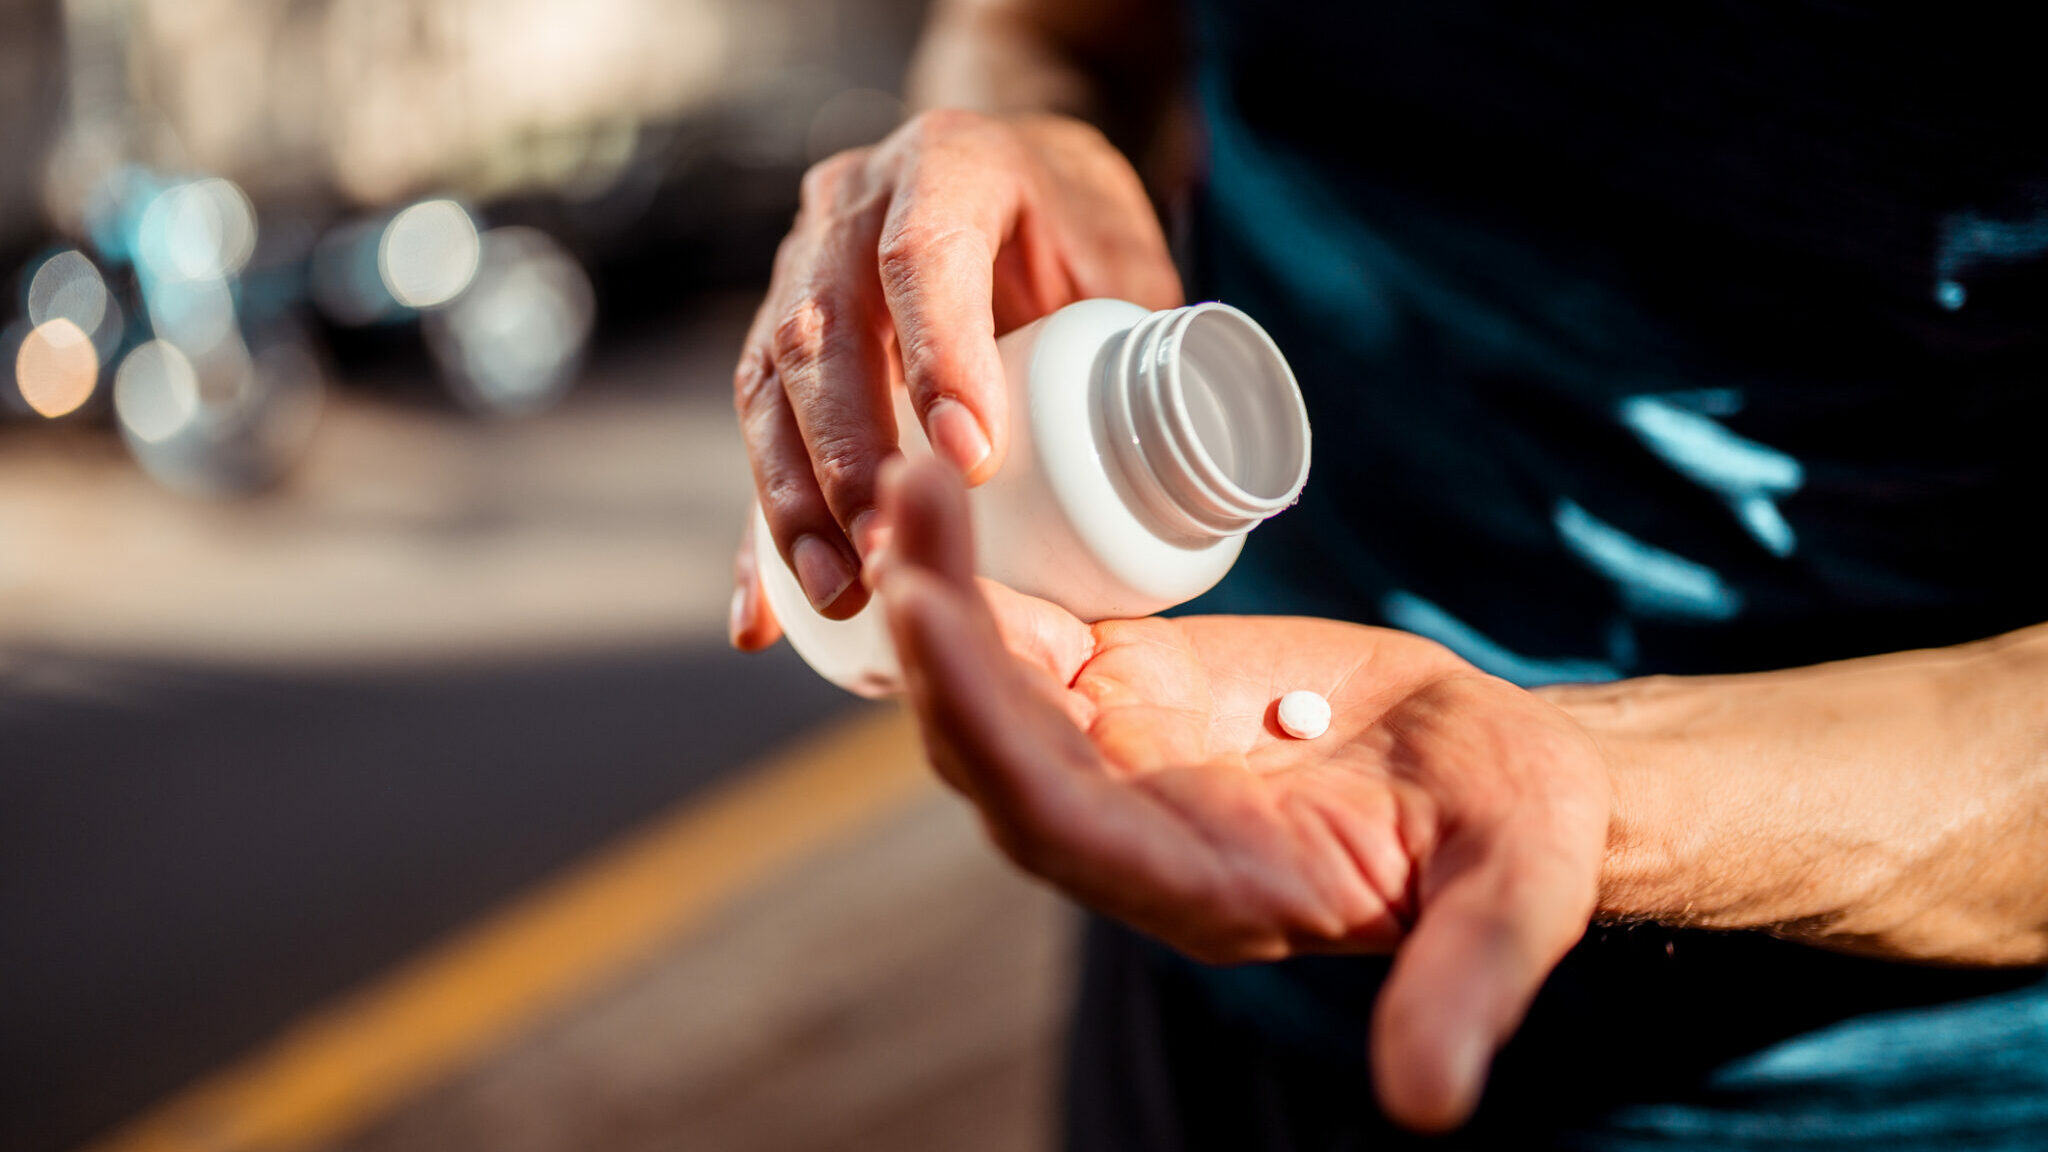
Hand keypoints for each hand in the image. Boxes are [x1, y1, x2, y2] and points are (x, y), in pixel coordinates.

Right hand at [729, 109, 1180, 646]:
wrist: (1013, 182)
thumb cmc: (1075, 227)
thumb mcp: (1123, 253)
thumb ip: (1141, 338)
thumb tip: (1177, 462)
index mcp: (946, 165)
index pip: (923, 254)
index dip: (939, 354)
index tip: (972, 461)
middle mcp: (849, 209)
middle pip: (821, 331)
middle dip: (846, 453)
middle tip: (889, 548)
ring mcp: (797, 272)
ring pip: (768, 387)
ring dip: (794, 501)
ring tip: (840, 592)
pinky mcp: (775, 345)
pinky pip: (757, 441)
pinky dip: (760, 533)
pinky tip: (763, 616)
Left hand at [871, 459, 1610, 1132]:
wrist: (1490, 769)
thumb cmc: (1509, 835)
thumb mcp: (1510, 897)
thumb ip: (1466, 986)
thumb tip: (1431, 1107)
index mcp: (1199, 891)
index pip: (1059, 824)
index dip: (990, 730)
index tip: (934, 621)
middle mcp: (1129, 833)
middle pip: (992, 749)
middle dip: (938, 642)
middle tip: (904, 509)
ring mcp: (1115, 758)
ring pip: (989, 688)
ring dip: (940, 593)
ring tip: (913, 477)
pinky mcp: (1122, 691)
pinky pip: (1026, 639)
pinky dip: (981, 576)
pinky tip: (943, 494)